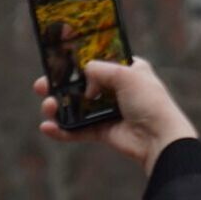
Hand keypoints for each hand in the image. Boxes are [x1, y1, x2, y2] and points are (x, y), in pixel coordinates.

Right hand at [34, 57, 197, 174]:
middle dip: (59, 87)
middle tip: (40, 86)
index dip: (79, 62)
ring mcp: (108, 112)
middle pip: (81, 86)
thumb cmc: (150, 102)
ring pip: (77, 108)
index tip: (58, 62)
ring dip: (59, 108)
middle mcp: (117, 90)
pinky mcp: (103, 132)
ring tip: (47, 107)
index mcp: (127, 71)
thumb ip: (100, 69)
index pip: (98, 62)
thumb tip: (83, 71)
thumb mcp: (126, 75)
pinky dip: (63, 130)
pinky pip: (79, 130)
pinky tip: (47, 128)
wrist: (159, 137)